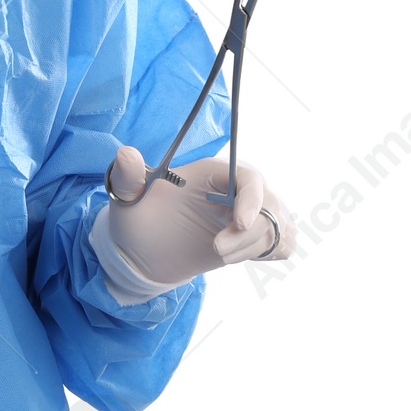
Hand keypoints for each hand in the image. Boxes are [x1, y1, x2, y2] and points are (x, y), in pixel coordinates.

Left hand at [101, 148, 296, 287]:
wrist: (144, 251)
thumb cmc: (138, 218)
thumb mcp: (127, 199)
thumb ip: (128, 178)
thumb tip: (125, 153)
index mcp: (213, 173)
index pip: (249, 178)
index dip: (251, 199)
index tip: (238, 224)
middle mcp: (237, 189)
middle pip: (270, 205)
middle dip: (249, 234)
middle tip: (217, 252)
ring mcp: (249, 214)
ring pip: (278, 227)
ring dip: (255, 247)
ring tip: (221, 257)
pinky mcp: (253, 238)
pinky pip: (284, 241)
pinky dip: (272, 251)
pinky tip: (242, 256)